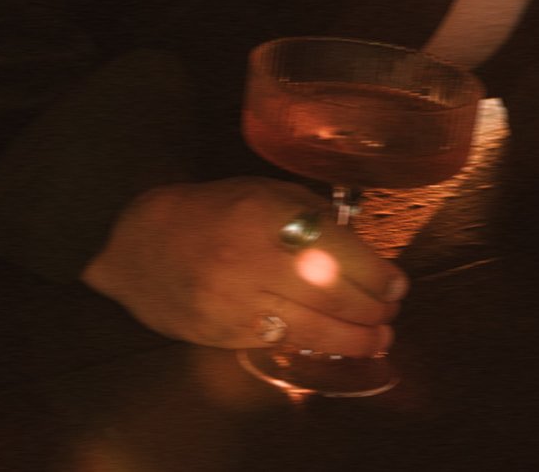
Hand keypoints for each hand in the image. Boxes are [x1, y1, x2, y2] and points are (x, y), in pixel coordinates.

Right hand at [81, 177, 406, 353]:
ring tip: (378, 340)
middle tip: (391, 312)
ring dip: (353, 339)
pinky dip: (314, 344)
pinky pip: (281, 342)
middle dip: (372, 309)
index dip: (378, 274)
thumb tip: (365, 248)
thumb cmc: (215, 210)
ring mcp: (236, 303)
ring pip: (311, 329)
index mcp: (270, 218)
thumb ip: (315, 217)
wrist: (140, 244)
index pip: (341, 253)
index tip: (397, 284)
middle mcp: (254, 262)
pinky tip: (335, 344)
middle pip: (332, 295)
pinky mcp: (223, 334)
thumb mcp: (268, 193)